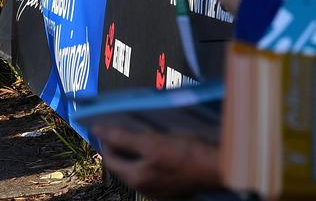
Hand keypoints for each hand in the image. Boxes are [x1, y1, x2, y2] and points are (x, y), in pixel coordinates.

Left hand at [94, 126, 221, 196]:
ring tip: (143, 133)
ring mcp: (159, 189)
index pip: (110, 159)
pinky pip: (153, 170)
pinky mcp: (171, 186)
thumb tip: (99, 131)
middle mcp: (144, 188)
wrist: (217, 168)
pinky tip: (161, 145)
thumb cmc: (187, 154)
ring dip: (136, 151)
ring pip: (139, 167)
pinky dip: (151, 158)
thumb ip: (123, 138)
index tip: (106, 125)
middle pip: (123, 165)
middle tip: (124, 126)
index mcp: (136, 178)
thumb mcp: (151, 142)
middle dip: (121, 145)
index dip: (106, 140)